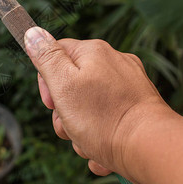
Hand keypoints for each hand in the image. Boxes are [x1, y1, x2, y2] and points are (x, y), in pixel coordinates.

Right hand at [24, 27, 169, 175]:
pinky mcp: (138, 107)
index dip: (46, 81)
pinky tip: (103, 151)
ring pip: (90, 105)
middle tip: (69, 128)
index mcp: (94, 52)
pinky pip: (110, 119)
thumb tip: (33, 32)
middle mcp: (115, 63)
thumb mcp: (63, 84)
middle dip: (65, 112)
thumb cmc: (103, 118)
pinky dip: (102, 136)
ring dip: (82, 129)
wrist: (149, 148)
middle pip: (74, 84)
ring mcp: (129, 85)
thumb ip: (46, 57)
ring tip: (89, 143)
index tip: (51, 103)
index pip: (56, 54)